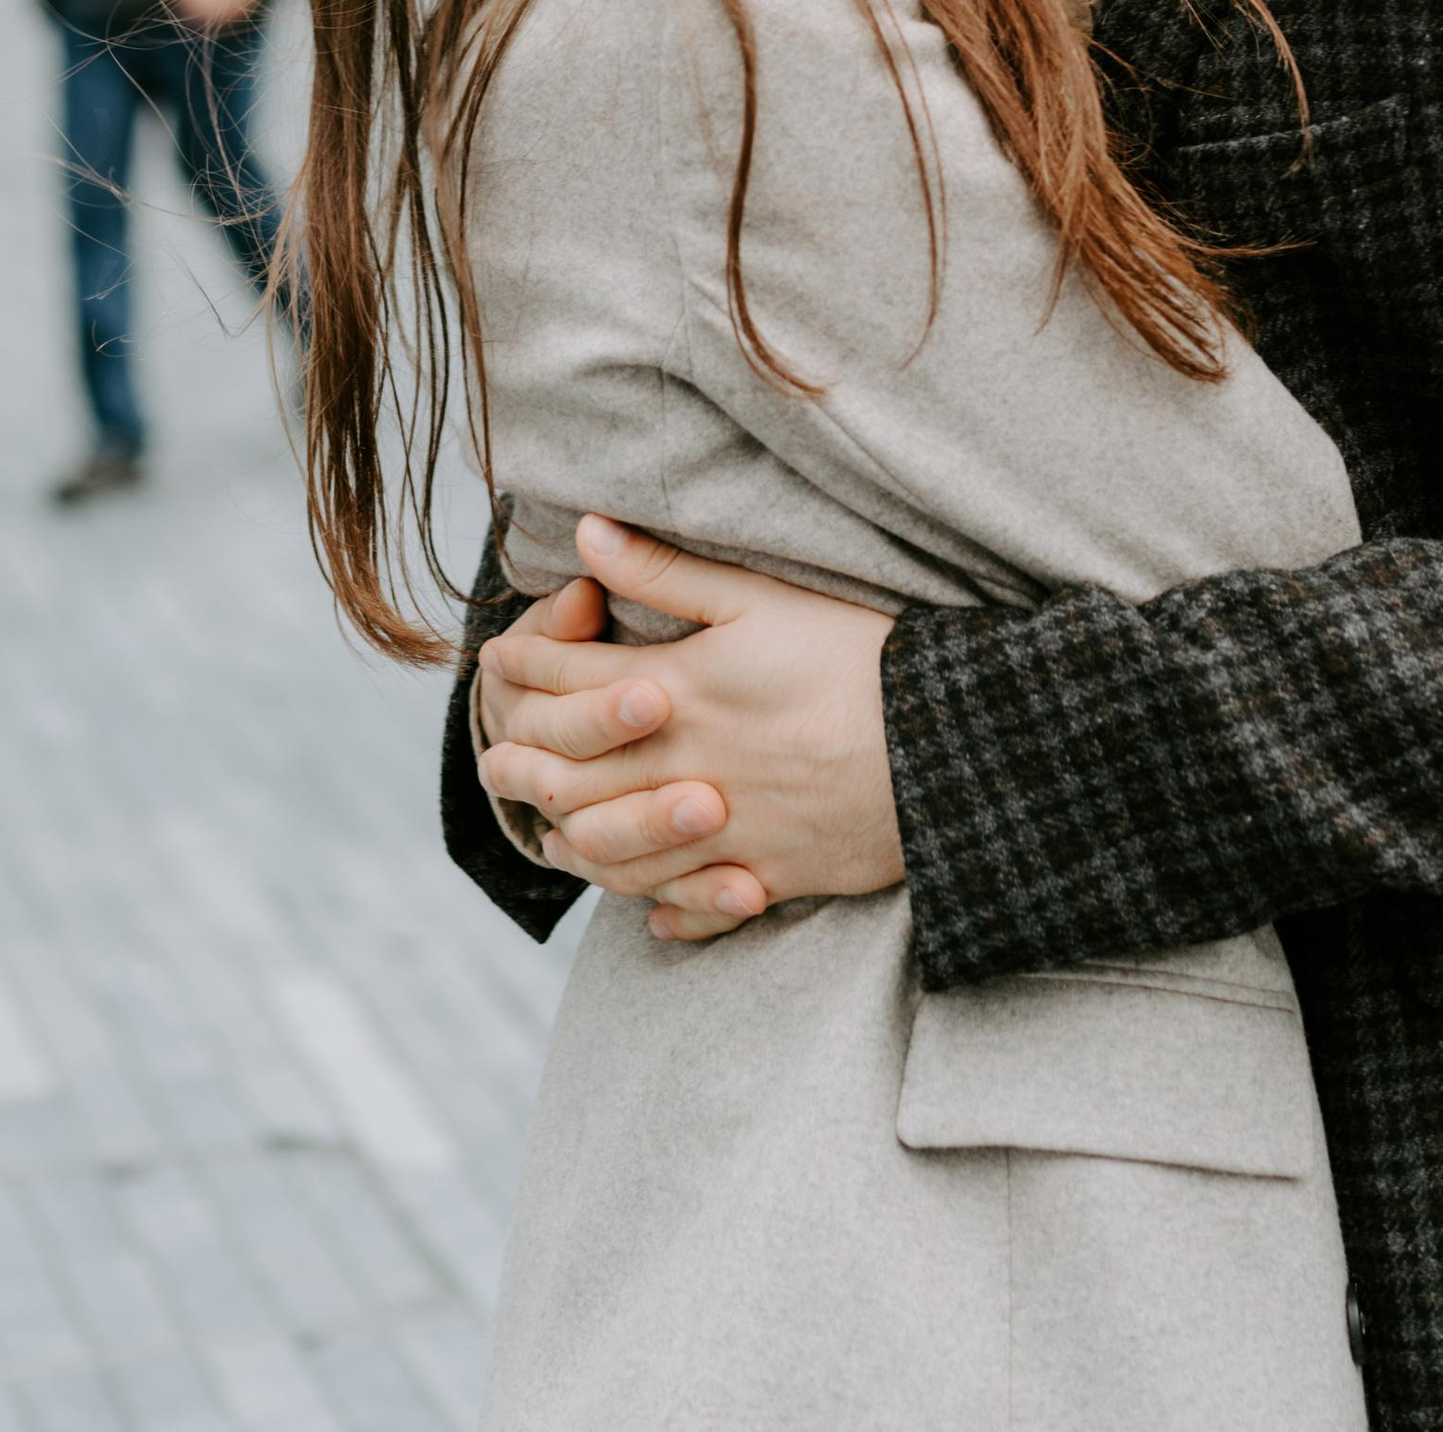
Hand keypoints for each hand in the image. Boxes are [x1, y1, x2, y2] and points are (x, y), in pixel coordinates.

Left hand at [478, 515, 902, 946]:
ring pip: (613, 855)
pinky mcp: (768, 877)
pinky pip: (691, 904)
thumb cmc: (858, 656)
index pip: (567, 682)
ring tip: (551, 832)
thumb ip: (667, 573)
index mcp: (679, 692)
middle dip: (519, 763)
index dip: (523, 665)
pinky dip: (659, 906)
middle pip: (568, 778)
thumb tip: (586, 536)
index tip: (499, 656)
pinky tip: (648, 905)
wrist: (947, 745)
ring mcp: (722, 833)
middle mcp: (684, 769)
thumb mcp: (761, 598)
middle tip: (496, 754)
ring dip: (571, 841)